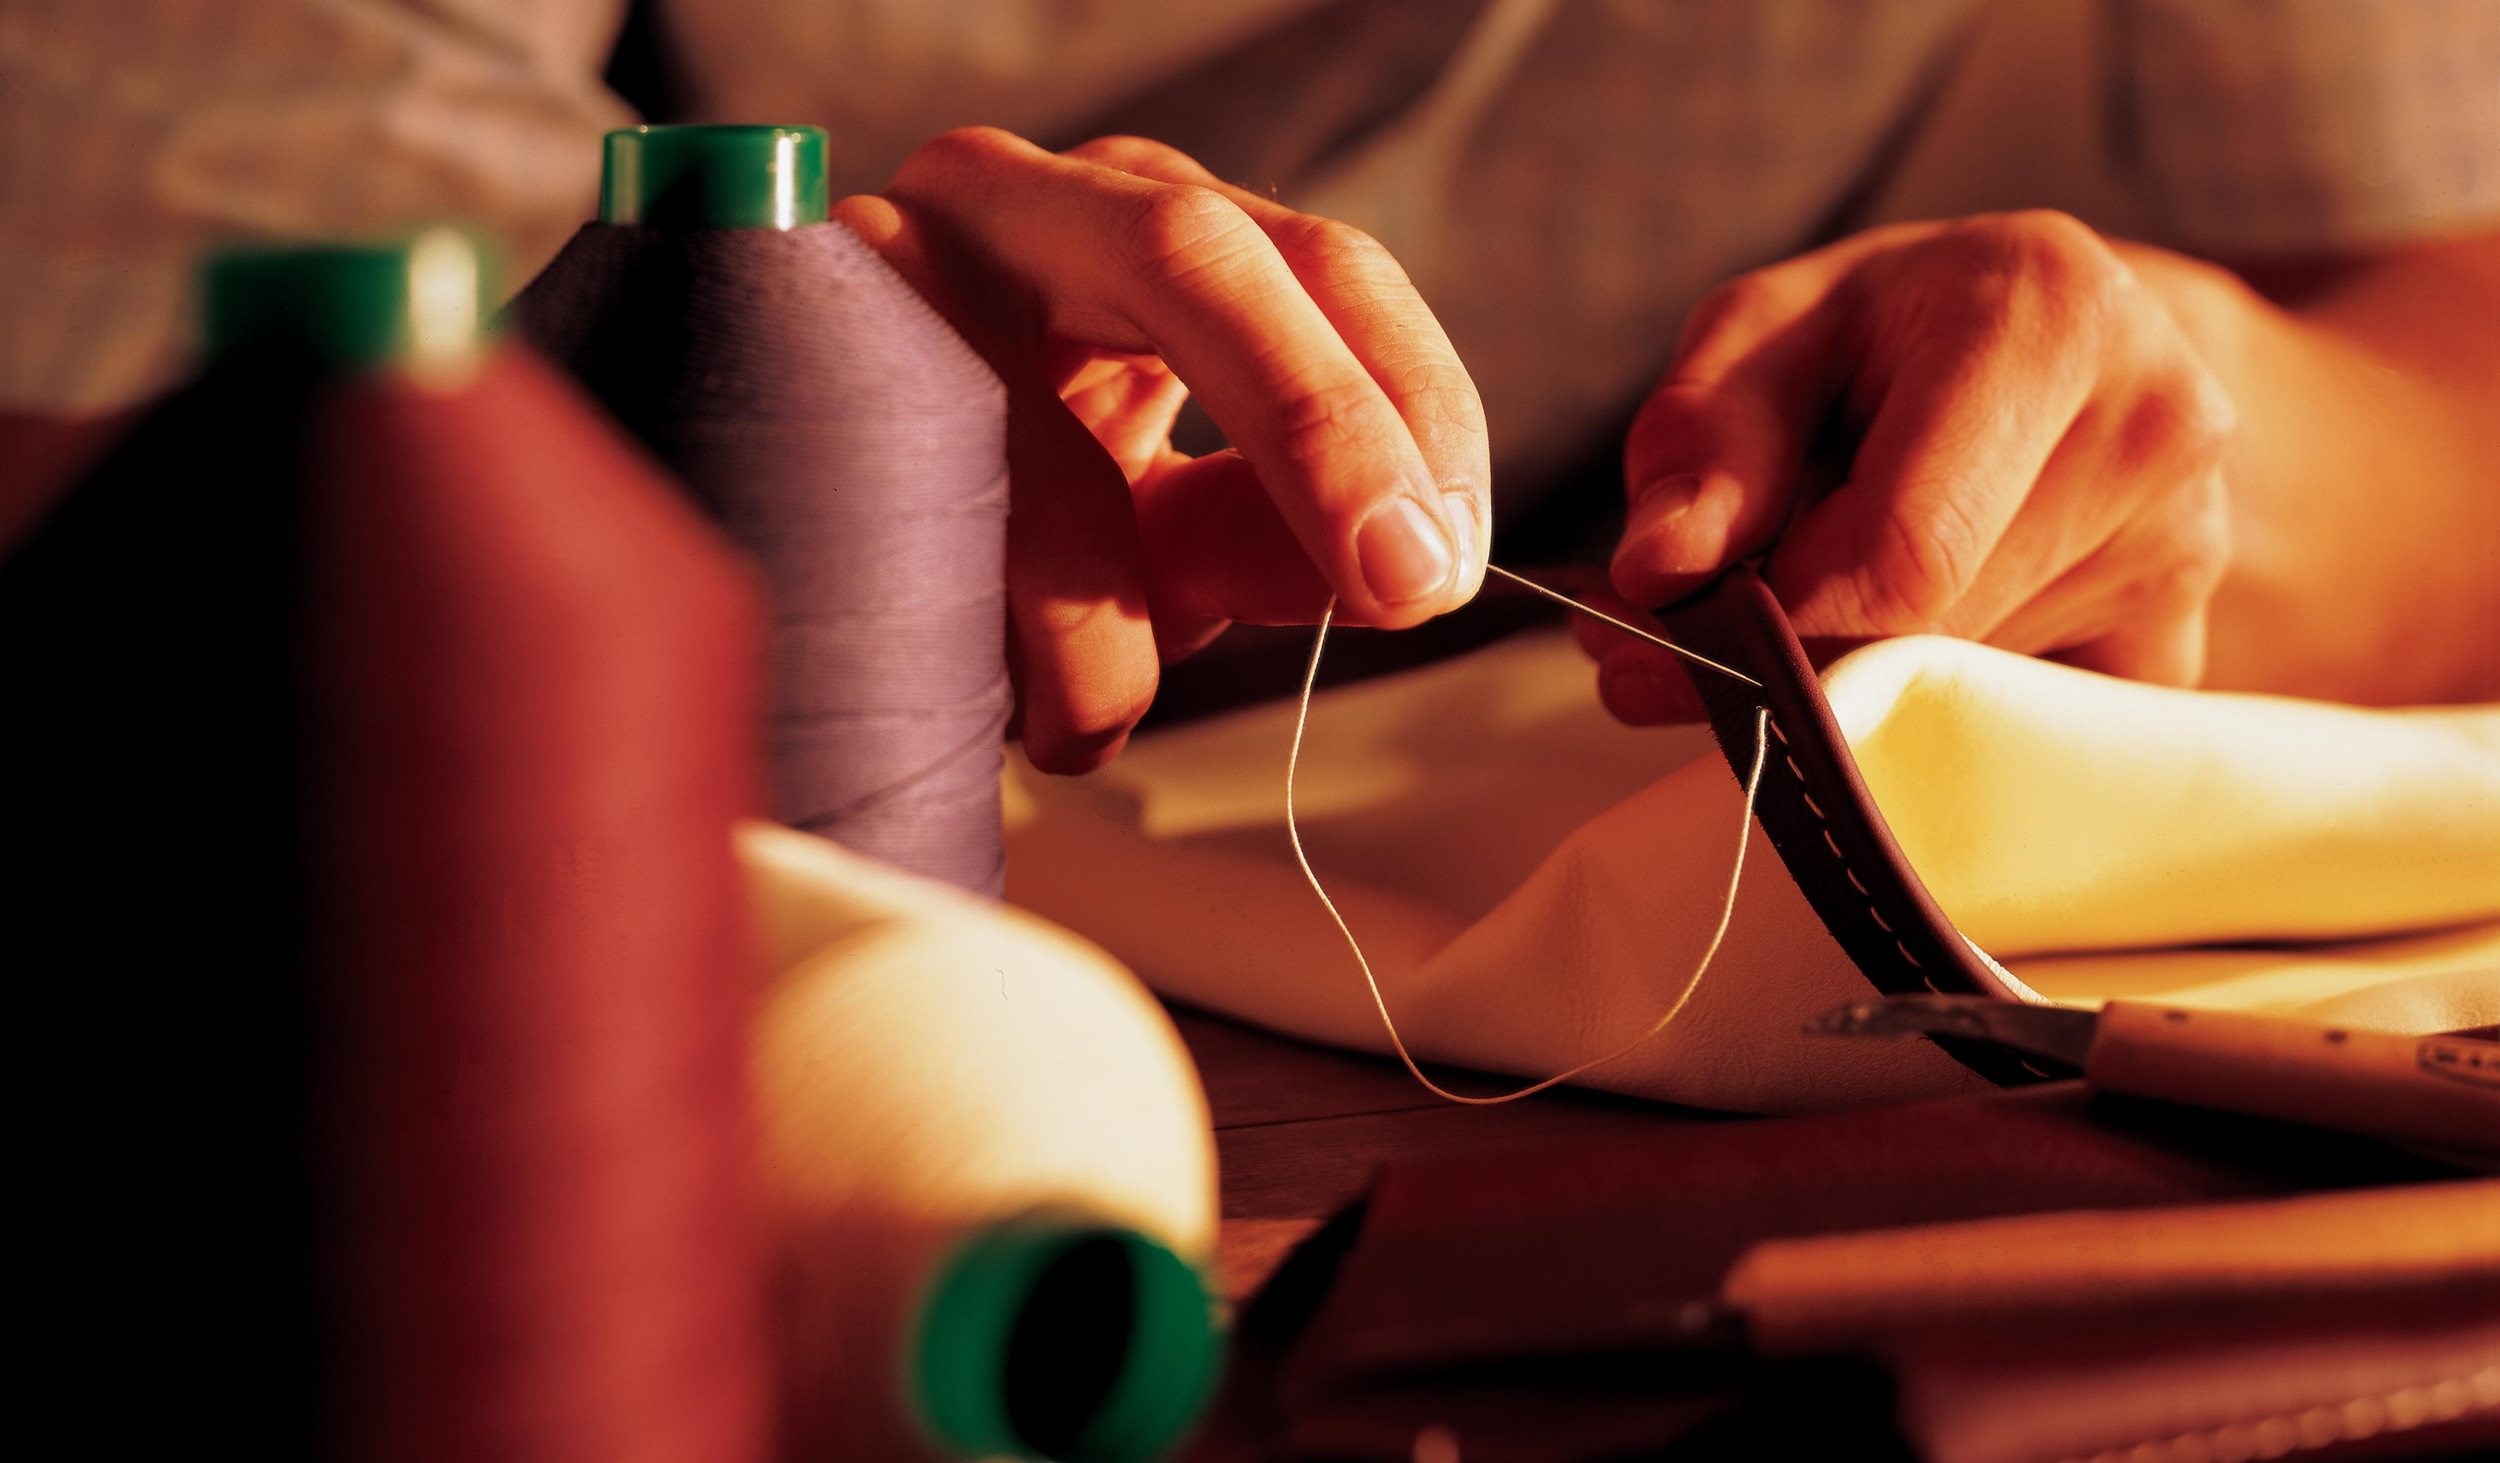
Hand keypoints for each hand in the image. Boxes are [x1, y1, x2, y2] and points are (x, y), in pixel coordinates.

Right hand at [832, 129, 1489, 771]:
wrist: (770, 473)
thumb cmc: (993, 509)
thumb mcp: (1157, 514)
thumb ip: (1264, 529)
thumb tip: (1388, 567)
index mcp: (1154, 223)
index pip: (1329, 270)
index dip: (1412, 411)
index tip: (1445, 561)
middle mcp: (1032, 200)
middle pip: (1204, 266)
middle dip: (1322, 436)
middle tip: (1397, 587)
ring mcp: (900, 252)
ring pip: (1048, 416)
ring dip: (1098, 618)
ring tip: (1092, 714)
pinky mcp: (794, 346)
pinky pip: (923, 507)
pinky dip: (985, 637)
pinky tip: (985, 690)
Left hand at [1594, 210, 2235, 722]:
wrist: (2048, 338)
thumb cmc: (1884, 332)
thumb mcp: (1766, 335)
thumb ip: (1702, 443)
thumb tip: (1657, 573)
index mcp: (2052, 321)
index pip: (1901, 558)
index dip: (1772, 627)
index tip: (1671, 643)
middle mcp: (2153, 430)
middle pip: (1929, 640)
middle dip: (1795, 655)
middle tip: (1717, 619)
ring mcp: (2186, 550)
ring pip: (1961, 703)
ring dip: (1857, 679)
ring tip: (1829, 587)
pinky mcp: (2179, 644)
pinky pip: (2011, 739)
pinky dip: (1925, 713)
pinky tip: (1909, 628)